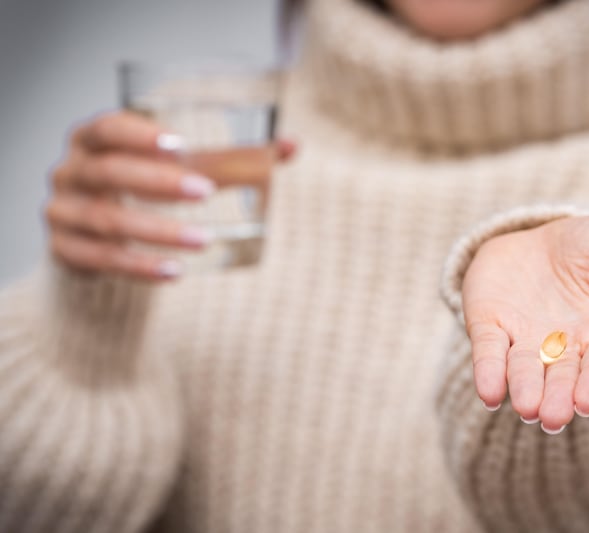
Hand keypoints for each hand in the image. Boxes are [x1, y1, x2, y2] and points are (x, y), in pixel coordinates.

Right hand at [46, 111, 294, 280]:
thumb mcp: (178, 167)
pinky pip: (100, 260)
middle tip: (205, 192)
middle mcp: (71, 171)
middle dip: (159, 182)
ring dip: (158, 230)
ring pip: (107, 219)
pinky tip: (174, 271)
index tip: (181, 144)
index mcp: (93, 139)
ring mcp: (62, 211)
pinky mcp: (65, 251)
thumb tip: (293, 146)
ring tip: (203, 240)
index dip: (139, 133)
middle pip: (110, 171)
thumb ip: (231, 157)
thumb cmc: (145, 187)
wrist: (95, 234)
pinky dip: (138, 266)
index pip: (108, 127)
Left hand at [461, 215, 588, 432]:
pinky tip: (489, 392)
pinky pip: (489, 349)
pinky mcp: (491, 325)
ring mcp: (525, 339)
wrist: (546, 232)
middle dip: (556, 397)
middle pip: (561, 378)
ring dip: (523, 388)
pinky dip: (488, 371)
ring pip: (523, 369)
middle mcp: (565, 348)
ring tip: (525, 408)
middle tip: (552, 417)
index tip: (587, 401)